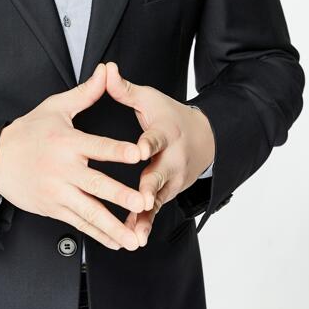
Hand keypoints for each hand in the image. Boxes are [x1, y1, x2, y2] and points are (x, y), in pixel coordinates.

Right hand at [0, 63, 143, 251]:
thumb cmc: (27, 132)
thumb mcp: (54, 107)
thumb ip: (85, 93)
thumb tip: (105, 71)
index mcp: (67, 142)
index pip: (97, 146)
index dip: (118, 150)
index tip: (139, 154)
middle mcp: (63, 170)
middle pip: (96, 185)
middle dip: (121, 196)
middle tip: (142, 202)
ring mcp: (58, 192)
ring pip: (89, 212)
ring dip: (113, 226)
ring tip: (134, 238)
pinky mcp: (53, 208)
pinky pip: (79, 224)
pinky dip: (99, 235)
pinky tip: (116, 241)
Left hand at [104, 62, 214, 246]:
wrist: (201, 138)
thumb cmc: (169, 116)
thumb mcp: (149, 99)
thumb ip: (124, 89)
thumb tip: (106, 69)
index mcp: (165, 132)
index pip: (155, 138)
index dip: (147, 143)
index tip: (138, 149)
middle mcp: (171, 159)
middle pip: (159, 174)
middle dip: (150, 187)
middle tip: (140, 199)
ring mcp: (171, 180)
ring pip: (157, 199)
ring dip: (145, 215)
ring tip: (133, 232)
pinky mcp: (167, 194)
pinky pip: (154, 212)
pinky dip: (144, 224)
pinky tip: (132, 239)